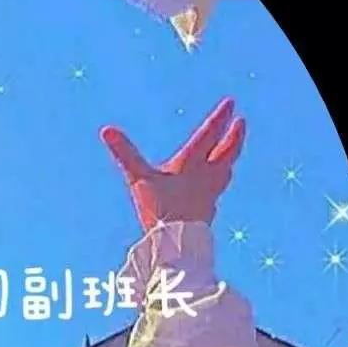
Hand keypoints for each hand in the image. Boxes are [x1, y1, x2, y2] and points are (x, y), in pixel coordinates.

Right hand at [101, 98, 245, 232]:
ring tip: (232, 151)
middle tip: (241, 122)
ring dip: (230, 158)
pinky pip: (217, 191)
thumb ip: (125, 154)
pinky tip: (213, 187)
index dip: (220, 118)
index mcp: (192, 164)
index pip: (210, 135)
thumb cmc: (160, 209)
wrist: (177, 243)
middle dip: (234, 136)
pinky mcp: (207, 211)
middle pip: (227, 152)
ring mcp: (210, 195)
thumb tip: (106, 130)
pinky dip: (219, 181)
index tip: (231, 103)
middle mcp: (206, 176)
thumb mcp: (138, 179)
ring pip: (225, 171)